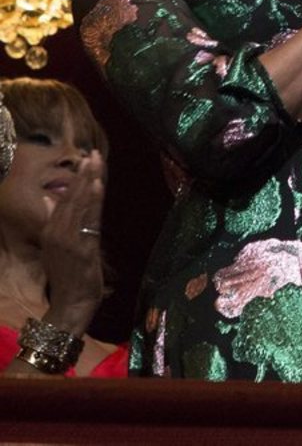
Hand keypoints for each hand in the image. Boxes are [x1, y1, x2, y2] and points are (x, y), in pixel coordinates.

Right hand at [40, 151, 105, 337]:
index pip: (64, 199)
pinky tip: (98, 186)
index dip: (77, 179)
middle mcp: (56, 233)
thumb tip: (50, 201)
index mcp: (50, 231)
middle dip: (84, 174)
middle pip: (71, 197)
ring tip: (96, 162)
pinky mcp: (81, 247)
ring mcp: (68, 240)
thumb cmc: (68, 276)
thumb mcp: (58, 247)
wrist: (70, 303)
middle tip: (93, 153)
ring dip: (89, 182)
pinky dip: (93, 202)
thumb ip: (57, 223)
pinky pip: (89, 220)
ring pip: (80, 205)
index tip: (86, 159)